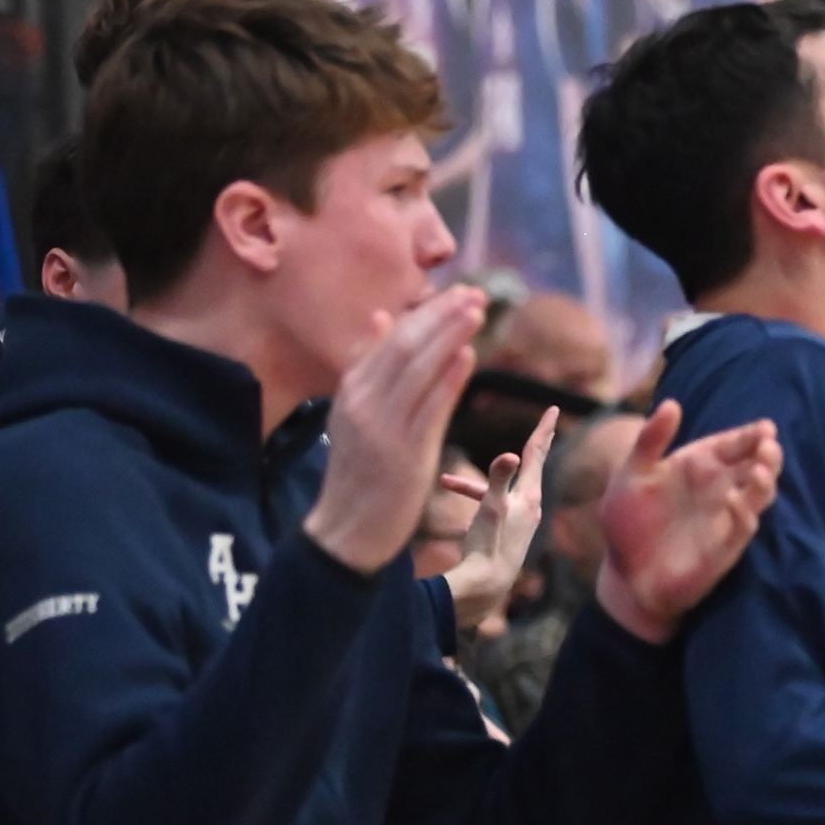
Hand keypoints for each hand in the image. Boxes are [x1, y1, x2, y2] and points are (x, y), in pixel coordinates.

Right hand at [305, 290, 487, 575]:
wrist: (347, 530)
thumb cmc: (360, 472)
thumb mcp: (355, 413)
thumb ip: (367, 366)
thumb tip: (381, 318)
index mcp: (352, 390)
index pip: (390, 340)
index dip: (426, 314)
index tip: (456, 294)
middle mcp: (363, 402)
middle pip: (404, 346)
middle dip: (441, 317)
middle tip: (476, 294)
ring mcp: (382, 427)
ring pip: (416, 370)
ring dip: (449, 337)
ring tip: (477, 311)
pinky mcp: (404, 453)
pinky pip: (429, 409)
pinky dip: (448, 380)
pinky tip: (468, 356)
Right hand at [438, 406, 557, 631]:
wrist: (488, 585)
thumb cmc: (489, 545)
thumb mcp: (491, 508)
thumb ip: (497, 479)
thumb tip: (509, 454)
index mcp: (529, 495)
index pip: (537, 453)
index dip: (543, 429)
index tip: (553, 409)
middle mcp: (531, 506)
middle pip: (534, 465)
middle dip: (537, 443)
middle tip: (548, 423)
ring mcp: (521, 520)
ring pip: (502, 488)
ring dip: (475, 483)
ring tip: (445, 483)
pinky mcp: (509, 532)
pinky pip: (492, 507)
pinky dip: (473, 501)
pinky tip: (452, 509)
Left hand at [592, 400, 784, 642]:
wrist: (625, 575)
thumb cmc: (629, 522)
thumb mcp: (631, 474)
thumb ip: (650, 440)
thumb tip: (672, 404)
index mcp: (700, 464)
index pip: (734, 443)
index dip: (751, 434)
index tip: (765, 427)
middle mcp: (719, 488)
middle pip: (757, 465)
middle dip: (768, 454)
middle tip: (768, 444)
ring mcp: (725, 517)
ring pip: (760, 495)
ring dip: (765, 481)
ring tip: (759, 468)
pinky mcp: (724, 547)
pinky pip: (743, 527)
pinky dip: (743, 513)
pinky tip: (732, 500)